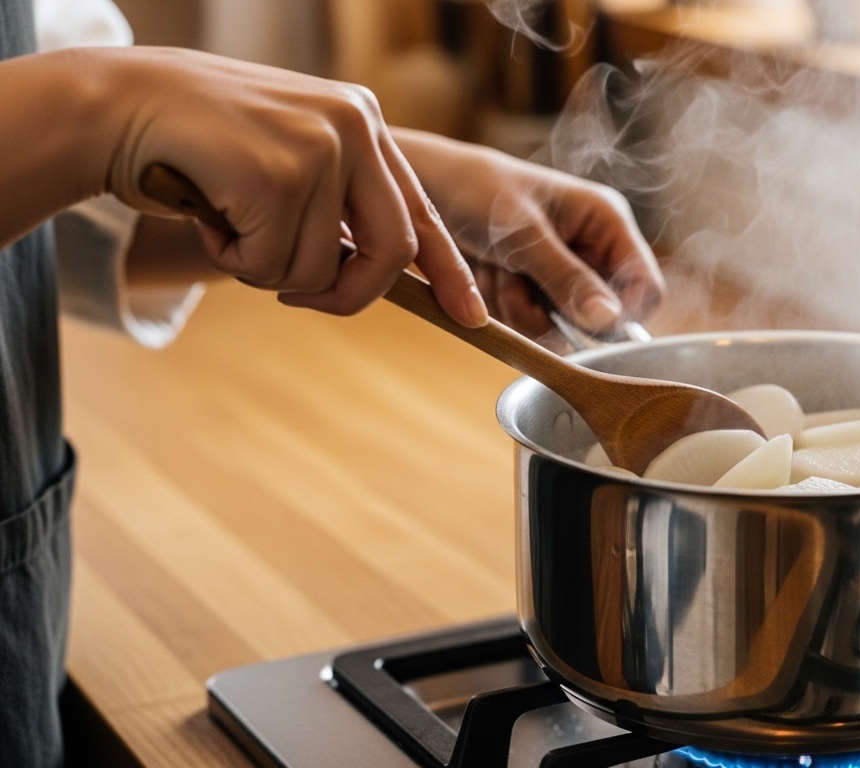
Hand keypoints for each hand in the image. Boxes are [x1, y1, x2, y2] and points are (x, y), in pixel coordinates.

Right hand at [94, 48, 486, 325]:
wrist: (111, 105)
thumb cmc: (194, 147)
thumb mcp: (285, 163)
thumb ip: (333, 206)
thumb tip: (369, 275)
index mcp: (361, 120)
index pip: (422, 210)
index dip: (448, 271)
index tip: (470, 316)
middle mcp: (353, 125)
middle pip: (392, 250)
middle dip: (349, 294)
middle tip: (298, 296)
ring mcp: (320, 146)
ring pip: (322, 267)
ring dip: (264, 267)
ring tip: (226, 220)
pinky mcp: (280, 173)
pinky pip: (274, 263)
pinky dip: (233, 258)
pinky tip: (207, 213)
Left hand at [393, 128, 664, 338]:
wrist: (421, 190)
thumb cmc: (475, 189)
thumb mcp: (521, 233)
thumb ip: (567, 277)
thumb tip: (609, 321)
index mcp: (608, 223)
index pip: (645, 287)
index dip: (623, 315)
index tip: (584, 326)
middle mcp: (593, 251)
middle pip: (603, 317)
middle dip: (559, 311)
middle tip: (521, 281)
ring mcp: (563, 275)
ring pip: (565, 328)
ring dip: (525, 309)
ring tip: (499, 270)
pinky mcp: (535, 292)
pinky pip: (534, 327)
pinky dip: (507, 310)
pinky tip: (490, 277)